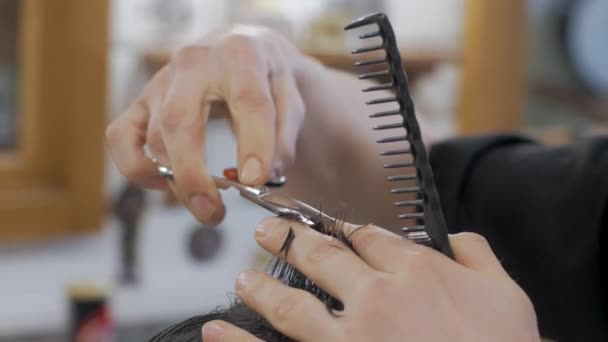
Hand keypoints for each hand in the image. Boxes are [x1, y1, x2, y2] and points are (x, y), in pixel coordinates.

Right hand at [106, 26, 307, 223]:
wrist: (241, 48)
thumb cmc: (266, 77)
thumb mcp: (291, 97)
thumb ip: (284, 137)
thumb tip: (265, 177)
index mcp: (241, 56)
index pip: (247, 101)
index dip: (253, 144)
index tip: (256, 180)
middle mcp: (194, 63)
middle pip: (178, 122)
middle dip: (193, 175)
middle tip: (213, 213)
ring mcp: (161, 82)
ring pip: (152, 137)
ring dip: (175, 182)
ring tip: (206, 206)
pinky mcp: (141, 100)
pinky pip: (121, 137)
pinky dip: (137, 168)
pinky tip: (167, 183)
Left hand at [202, 218, 539, 340]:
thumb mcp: (507, 295)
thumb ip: (477, 255)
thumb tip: (457, 238)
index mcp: (415, 271)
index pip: (368, 237)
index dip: (345, 229)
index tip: (329, 227)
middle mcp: (376, 296)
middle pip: (321, 257)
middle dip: (290, 240)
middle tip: (266, 230)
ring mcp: (352, 336)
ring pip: (292, 303)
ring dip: (262, 286)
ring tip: (242, 277)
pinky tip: (217, 332)